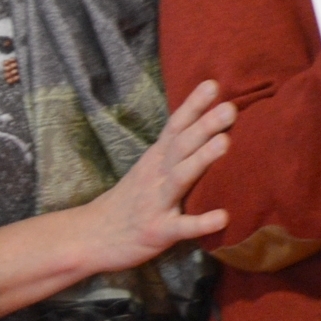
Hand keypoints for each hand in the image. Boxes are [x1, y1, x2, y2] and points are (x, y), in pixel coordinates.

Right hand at [0, 81, 233, 315]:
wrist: (90, 237)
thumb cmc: (131, 199)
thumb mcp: (150, 167)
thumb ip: (177, 148)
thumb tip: (212, 123)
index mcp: (157, 158)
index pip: (176, 126)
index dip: (193, 105)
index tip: (213, 84)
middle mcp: (156, 175)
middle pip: (181, 145)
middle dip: (205, 125)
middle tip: (230, 108)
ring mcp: (155, 203)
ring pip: (180, 178)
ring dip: (202, 159)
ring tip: (225, 143)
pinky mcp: (157, 232)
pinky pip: (181, 227)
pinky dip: (201, 223)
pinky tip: (223, 218)